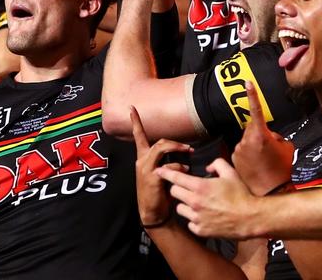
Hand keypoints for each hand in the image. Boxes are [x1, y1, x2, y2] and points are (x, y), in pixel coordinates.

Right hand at [131, 107, 190, 226]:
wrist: (153, 212)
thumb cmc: (158, 192)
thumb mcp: (159, 173)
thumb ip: (165, 160)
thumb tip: (182, 150)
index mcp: (143, 159)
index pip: (139, 137)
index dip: (135, 122)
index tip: (132, 108)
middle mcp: (142, 161)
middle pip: (158, 142)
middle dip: (175, 142)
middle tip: (189, 148)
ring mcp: (146, 170)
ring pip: (160, 148)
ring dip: (177, 148)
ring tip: (189, 152)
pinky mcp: (152, 178)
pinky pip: (168, 166)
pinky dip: (179, 166)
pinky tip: (186, 170)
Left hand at [158, 158, 261, 238]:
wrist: (249, 218)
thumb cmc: (241, 195)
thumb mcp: (230, 173)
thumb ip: (217, 164)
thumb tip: (208, 166)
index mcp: (200, 186)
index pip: (175, 178)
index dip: (165, 173)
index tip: (158, 171)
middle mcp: (195, 202)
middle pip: (173, 192)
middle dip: (177, 188)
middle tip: (186, 189)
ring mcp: (196, 217)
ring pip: (179, 208)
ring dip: (184, 204)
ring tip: (196, 204)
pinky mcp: (200, 230)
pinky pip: (189, 222)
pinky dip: (193, 219)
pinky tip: (204, 216)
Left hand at [231, 83, 293, 194]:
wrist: (271, 191)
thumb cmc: (282, 169)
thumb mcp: (286, 148)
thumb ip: (276, 136)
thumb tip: (269, 134)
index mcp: (261, 135)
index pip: (256, 111)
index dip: (252, 95)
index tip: (248, 82)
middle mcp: (246, 141)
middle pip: (251, 128)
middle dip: (259, 133)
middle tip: (269, 148)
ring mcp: (237, 150)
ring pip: (246, 140)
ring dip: (252, 145)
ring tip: (262, 161)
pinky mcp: (233, 159)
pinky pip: (240, 151)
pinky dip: (247, 155)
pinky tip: (255, 166)